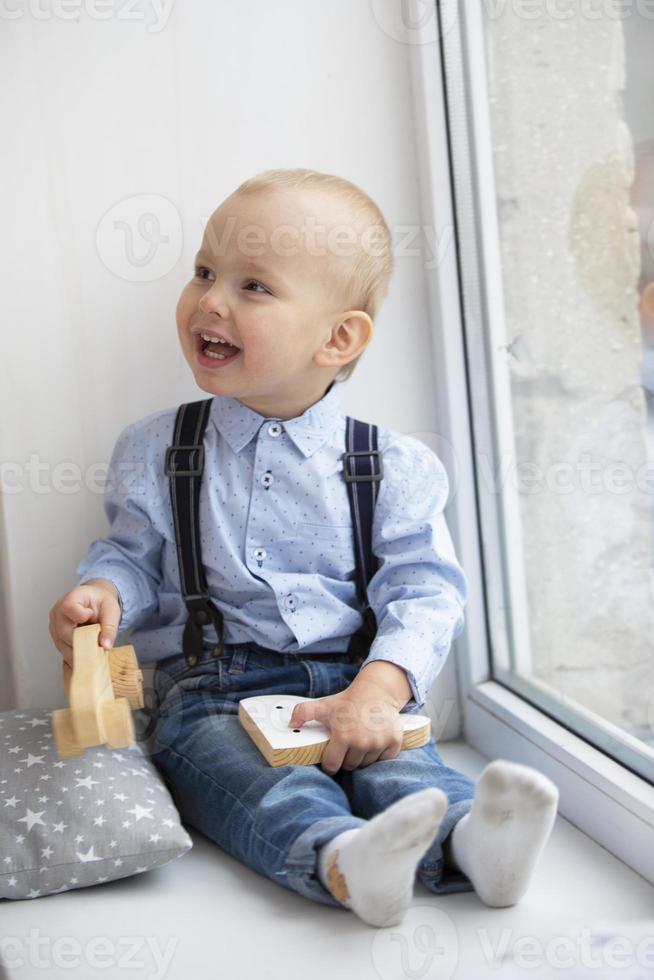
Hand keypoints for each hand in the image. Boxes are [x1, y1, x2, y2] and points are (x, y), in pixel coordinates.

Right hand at [48, 579, 120, 667]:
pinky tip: (87, 657)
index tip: (92, 617)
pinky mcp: (56, 638)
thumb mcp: (111, 610)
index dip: (81, 616)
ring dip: (79, 652)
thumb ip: (109, 627)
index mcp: (71, 599)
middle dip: (82, 643)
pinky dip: (76, 655)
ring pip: (62, 645)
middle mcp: (58, 612)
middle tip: (97, 648)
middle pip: (64, 632)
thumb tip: (105, 646)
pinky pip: (63, 650)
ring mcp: (54, 626)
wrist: (96, 603)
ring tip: (94, 655)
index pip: (69, 608)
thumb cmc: (102, 602)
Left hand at [288, 676, 404, 773]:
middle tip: (348, 744)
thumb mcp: (324, 705)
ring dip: (363, 757)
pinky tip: (375, 741)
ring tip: (361, 741)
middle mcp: (362, 742)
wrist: (377, 692)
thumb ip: (303, 713)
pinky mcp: (394, 742)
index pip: (332, 765)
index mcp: (343, 735)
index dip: (330, 763)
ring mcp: (379, 743)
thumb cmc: (348, 702)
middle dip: (347, 758)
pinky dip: (380, 754)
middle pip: (350, 765)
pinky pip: (384, 759)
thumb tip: (290, 724)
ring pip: (367, 764)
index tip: (332, 757)